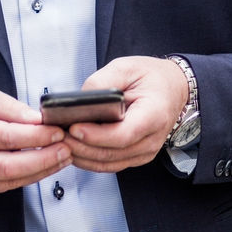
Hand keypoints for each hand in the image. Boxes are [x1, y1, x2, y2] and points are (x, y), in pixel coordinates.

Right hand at [0, 88, 71, 196]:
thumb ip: (10, 108)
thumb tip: (38, 120)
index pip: (5, 137)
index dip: (35, 137)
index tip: (57, 131)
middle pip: (8, 166)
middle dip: (43, 159)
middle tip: (66, 149)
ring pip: (8, 181)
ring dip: (40, 171)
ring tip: (61, 158)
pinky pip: (3, 188)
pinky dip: (26, 178)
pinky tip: (42, 167)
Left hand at [63, 56, 188, 173]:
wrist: (172, 88)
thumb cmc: (151, 77)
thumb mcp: (127, 67)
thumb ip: (103, 81)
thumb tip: (79, 99)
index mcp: (153, 114)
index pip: (123, 134)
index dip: (96, 135)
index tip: (74, 127)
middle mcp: (152, 139)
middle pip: (112, 153)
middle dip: (81, 146)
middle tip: (58, 135)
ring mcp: (145, 151)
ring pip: (109, 163)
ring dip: (82, 156)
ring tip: (61, 142)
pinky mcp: (136, 156)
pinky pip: (111, 164)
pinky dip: (90, 160)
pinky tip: (74, 149)